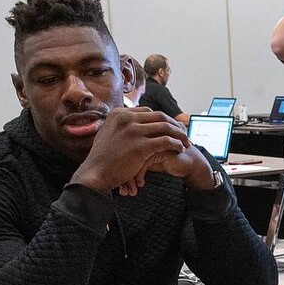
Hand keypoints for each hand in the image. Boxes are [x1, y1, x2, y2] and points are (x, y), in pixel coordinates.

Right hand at [72, 107, 187, 192]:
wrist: (95, 173)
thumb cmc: (103, 158)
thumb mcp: (108, 133)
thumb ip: (120, 126)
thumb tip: (132, 122)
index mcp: (119, 114)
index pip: (148, 111)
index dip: (163, 119)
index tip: (172, 127)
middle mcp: (126, 118)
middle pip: (160, 116)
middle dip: (175, 125)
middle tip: (185, 133)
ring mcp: (134, 131)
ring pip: (165, 127)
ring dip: (179, 134)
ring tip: (187, 142)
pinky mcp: (141, 146)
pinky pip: (166, 141)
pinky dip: (176, 144)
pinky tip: (181, 149)